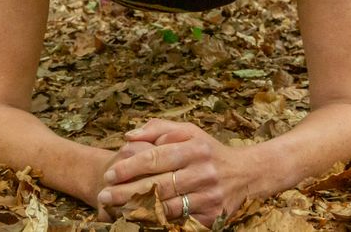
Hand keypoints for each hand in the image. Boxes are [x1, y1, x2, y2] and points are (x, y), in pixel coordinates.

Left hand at [97, 119, 248, 227]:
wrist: (245, 173)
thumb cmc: (208, 150)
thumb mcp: (189, 131)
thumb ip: (158, 128)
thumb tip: (129, 135)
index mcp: (195, 148)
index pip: (156, 157)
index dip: (130, 166)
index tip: (110, 174)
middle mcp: (203, 172)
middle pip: (157, 185)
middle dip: (127, 191)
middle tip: (104, 195)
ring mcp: (209, 196)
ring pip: (166, 207)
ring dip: (138, 210)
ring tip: (116, 210)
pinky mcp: (212, 216)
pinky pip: (179, 222)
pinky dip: (158, 222)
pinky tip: (140, 220)